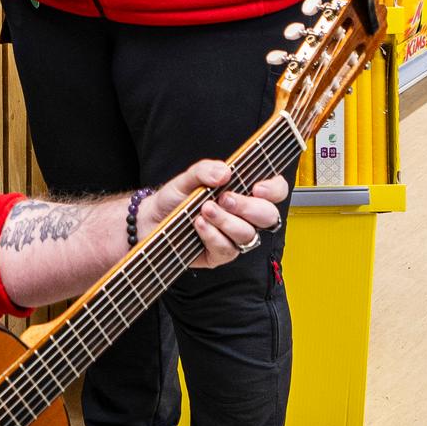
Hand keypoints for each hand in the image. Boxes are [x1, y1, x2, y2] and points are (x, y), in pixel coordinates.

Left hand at [160, 157, 287, 268]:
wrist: (151, 219)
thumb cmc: (175, 198)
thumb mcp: (187, 177)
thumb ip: (205, 170)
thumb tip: (225, 171)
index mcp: (244, 192)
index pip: (275, 191)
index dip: (273, 189)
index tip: (258, 187)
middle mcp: (244, 216)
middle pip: (268, 216)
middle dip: (249, 207)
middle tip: (226, 198)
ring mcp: (234, 237)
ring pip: (247, 235)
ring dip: (227, 221)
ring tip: (205, 210)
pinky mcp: (219, 255)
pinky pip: (227, 249)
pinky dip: (213, 235)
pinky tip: (199, 224)